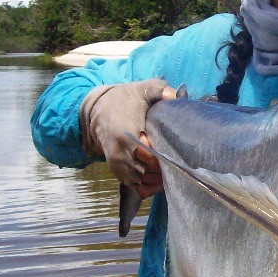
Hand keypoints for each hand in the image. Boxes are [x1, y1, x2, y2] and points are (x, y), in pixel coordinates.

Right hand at [79, 79, 175, 196]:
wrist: (97, 108)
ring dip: (155, 181)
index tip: (177, 154)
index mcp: (126, 136)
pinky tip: (158, 181)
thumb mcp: (143, 89)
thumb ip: (161, 91)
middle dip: (162, 172)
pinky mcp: (115, 169)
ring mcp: (116, 164)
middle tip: (178, 165)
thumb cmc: (124, 98)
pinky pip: (132, 186)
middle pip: (146, 173)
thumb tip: (180, 96)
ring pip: (139, 182)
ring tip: (170, 173)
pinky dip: (146, 187)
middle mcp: (119, 154)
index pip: (149, 157)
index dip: (165, 158)